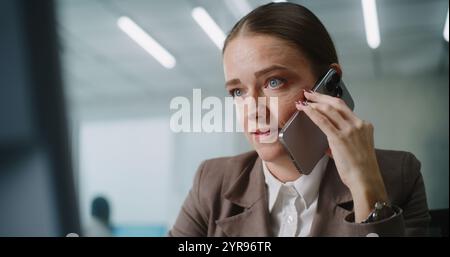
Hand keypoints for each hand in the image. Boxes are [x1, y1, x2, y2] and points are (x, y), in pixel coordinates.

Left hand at [295, 89, 387, 221]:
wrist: (365, 179)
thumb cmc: (361, 169)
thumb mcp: (357, 149)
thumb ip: (344, 142)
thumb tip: (330, 144)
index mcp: (364, 125)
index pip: (345, 108)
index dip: (330, 101)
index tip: (320, 99)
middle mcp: (358, 124)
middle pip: (337, 103)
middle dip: (321, 96)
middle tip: (309, 93)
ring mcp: (350, 130)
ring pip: (329, 109)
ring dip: (314, 103)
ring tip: (304, 101)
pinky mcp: (339, 138)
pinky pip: (323, 121)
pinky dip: (312, 113)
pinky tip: (305, 110)